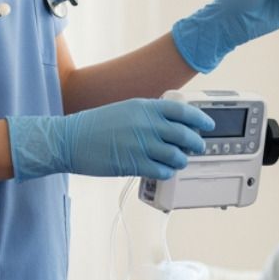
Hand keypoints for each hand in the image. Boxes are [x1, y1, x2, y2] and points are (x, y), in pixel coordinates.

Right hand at [7, 99, 213, 179]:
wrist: (70, 140)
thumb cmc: (96, 125)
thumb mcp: (125, 110)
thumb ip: (149, 115)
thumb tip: (172, 124)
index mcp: (145, 107)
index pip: (183, 111)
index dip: (200, 119)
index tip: (209, 125)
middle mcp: (147, 124)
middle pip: (185, 135)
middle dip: (197, 144)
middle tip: (198, 148)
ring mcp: (141, 145)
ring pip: (177, 156)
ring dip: (181, 160)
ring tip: (177, 161)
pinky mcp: (134, 164)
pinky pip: (162, 171)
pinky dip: (167, 172)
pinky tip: (163, 170)